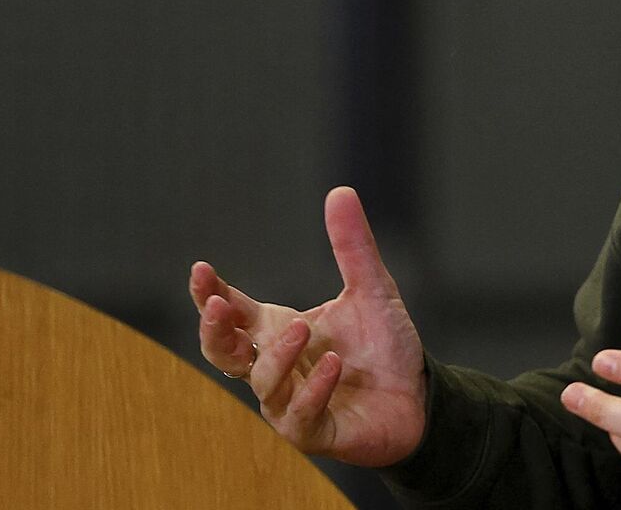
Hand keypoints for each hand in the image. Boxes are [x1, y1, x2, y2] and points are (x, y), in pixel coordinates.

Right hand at [188, 186, 427, 466]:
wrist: (419, 395)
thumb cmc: (385, 347)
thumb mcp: (373, 290)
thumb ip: (353, 246)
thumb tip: (341, 190)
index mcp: (279, 331)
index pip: (232, 313)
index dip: (211, 294)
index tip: (201, 270)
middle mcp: (277, 367)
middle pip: (224, 353)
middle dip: (215, 331)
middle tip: (219, 305)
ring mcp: (290, 403)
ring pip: (264, 384)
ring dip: (278, 356)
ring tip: (301, 328)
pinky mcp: (315, 432)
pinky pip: (299, 417)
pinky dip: (312, 391)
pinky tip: (333, 367)